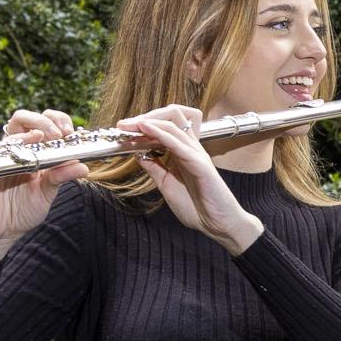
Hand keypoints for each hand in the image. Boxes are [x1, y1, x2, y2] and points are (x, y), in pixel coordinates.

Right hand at [0, 110, 80, 262]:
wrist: (1, 232)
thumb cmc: (22, 211)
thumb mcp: (47, 193)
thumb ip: (62, 177)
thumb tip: (83, 166)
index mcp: (33, 152)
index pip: (44, 125)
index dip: (57, 121)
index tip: (70, 132)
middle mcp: (16, 150)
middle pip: (24, 118)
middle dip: (44, 120)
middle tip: (59, 134)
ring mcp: (0, 156)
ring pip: (11, 129)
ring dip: (31, 128)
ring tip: (45, 139)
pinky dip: (11, 148)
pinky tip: (24, 152)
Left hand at [121, 106, 261, 253]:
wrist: (217, 225)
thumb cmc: (197, 207)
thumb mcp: (166, 184)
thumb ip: (154, 167)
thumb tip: (137, 153)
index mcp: (184, 152)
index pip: (166, 126)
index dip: (144, 123)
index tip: (124, 130)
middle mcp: (191, 148)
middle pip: (171, 117)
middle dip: (146, 116)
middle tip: (124, 124)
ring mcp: (196, 154)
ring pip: (173, 124)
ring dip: (149, 122)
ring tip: (130, 125)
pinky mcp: (199, 163)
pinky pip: (178, 143)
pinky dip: (160, 134)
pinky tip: (146, 129)